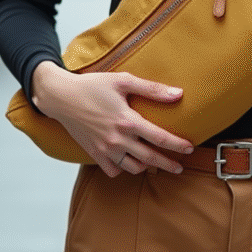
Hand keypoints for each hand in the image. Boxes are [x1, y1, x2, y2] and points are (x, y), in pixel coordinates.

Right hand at [31, 61, 194, 176]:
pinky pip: (113, 170)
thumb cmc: (92, 85)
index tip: (190, 148)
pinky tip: (129, 162)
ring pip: (132, 167)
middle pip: (150, 158)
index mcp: (127, 121)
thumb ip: (152, 89)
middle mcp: (117, 139)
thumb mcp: (123, 81)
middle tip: (180, 168)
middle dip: (168, 164)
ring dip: (147, 168)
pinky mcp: (94, 154)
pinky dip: (123, 169)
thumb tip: (179, 94)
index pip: (160, 138)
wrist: (61, 97)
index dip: (177, 145)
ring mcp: (105, 149)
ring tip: (156, 165)